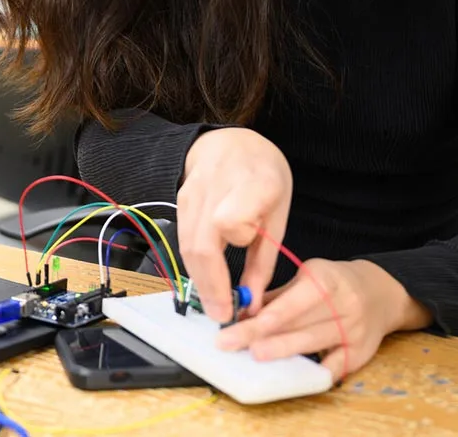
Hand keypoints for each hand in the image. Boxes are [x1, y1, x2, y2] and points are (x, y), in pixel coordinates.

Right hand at [178, 127, 291, 322]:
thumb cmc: (263, 177)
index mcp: (252, 183)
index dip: (237, 244)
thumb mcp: (278, 213)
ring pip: (187, 246)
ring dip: (199, 281)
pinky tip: (206, 281)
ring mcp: (193, 192)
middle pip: (202, 244)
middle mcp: (216, 186)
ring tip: (215, 305)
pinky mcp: (179, 200)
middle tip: (223, 315)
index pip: (231, 220)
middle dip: (211, 286)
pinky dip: (193, 265)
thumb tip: (252, 302)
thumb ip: (264, 259)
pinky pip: (183, 240)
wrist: (233, 143)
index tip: (248, 265)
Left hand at [215, 258, 431, 379]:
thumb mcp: (307, 278)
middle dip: (262, 335)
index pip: (294, 300)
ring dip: (282, 352)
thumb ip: (275, 296)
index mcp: (325, 280)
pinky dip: (315, 373)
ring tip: (256, 357)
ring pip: (314, 343)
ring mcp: (353, 330)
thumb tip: (240, 312)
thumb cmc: (333, 284)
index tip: (244, 323)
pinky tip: (292, 376)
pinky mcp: (361, 352)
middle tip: (231, 343)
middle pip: (298, 323)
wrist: (379, 292)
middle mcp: (343, 304)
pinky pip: (335, 366)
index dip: (270, 314)